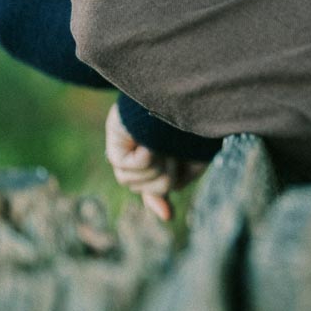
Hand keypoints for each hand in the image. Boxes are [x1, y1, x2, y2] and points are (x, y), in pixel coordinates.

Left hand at [104, 103, 207, 221]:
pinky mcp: (115, 134)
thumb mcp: (191, 160)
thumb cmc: (195, 124)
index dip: (157, 199)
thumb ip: (170, 186)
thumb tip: (165, 217)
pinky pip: (127, 166)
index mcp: (156, 154)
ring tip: (164, 144)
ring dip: (157, 167)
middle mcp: (136, 149)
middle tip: (175, 152)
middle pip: (147, 188)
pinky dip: (145, 159)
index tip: (168, 214)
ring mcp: (124, 141)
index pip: (151, 186)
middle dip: (166, 175)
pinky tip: (150, 142)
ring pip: (133, 182)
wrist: (190, 93)